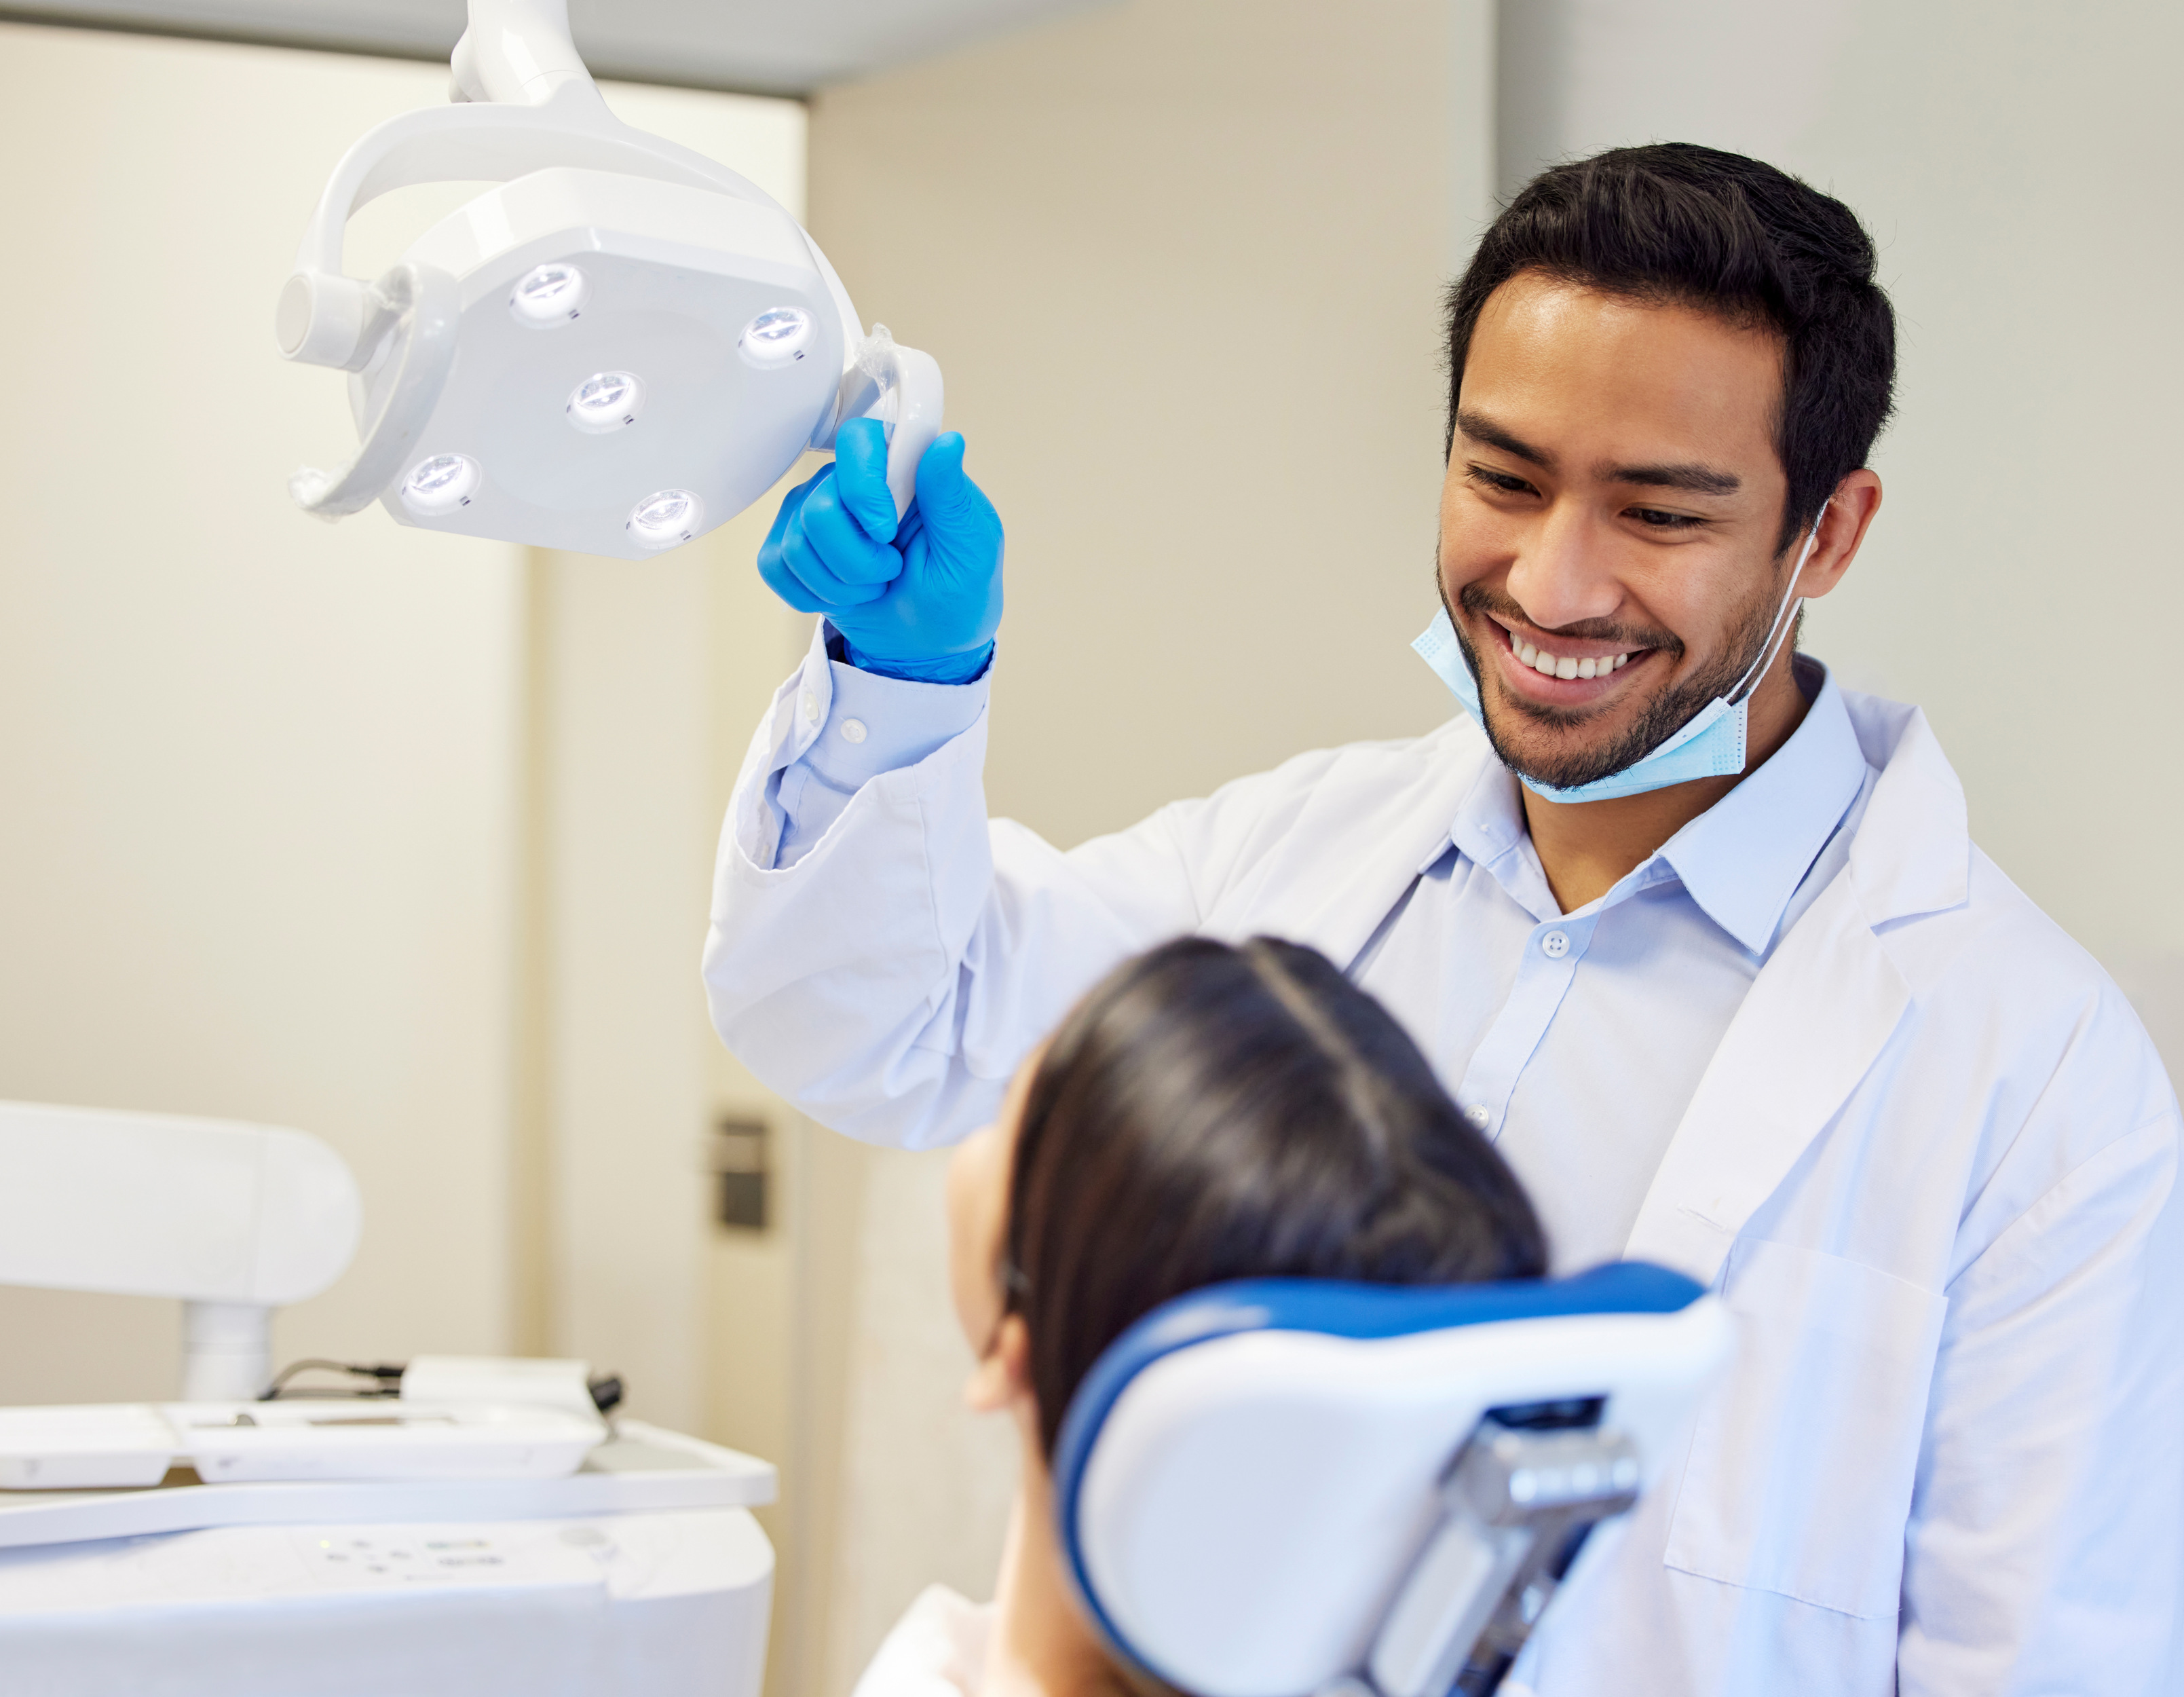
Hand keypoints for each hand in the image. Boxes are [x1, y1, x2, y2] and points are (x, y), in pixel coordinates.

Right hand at [756, 419, 1003, 683]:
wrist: (928, 644)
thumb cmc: (958, 595)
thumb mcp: (971, 551)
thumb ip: (952, 498)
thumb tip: (947, 443)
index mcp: (902, 469)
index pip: (859, 440)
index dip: (862, 489)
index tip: (886, 532)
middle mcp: (852, 481)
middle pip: (819, 507)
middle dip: (856, 560)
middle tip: (890, 572)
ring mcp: (815, 510)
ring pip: (797, 543)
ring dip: (840, 584)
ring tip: (874, 587)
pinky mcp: (791, 545)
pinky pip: (774, 565)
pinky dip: (811, 596)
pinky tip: (843, 596)